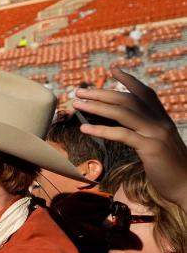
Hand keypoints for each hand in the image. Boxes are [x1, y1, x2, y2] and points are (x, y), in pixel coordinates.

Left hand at [74, 68, 186, 203]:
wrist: (186, 183)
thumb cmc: (167, 167)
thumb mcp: (155, 144)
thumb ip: (143, 132)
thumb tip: (124, 126)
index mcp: (161, 118)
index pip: (144, 92)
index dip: (128, 80)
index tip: (112, 70)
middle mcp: (159, 121)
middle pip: (128, 99)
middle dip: (101, 93)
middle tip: (79, 91)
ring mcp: (155, 133)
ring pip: (123, 112)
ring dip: (97, 106)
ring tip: (77, 104)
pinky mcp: (150, 148)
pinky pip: (122, 134)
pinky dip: (101, 130)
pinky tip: (84, 129)